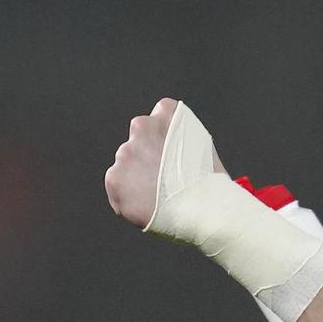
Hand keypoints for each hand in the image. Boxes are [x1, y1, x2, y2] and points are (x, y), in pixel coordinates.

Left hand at [105, 97, 226, 227]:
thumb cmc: (208, 180)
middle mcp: (142, 127)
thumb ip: (181, 134)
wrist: (200, 208)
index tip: (172, 149)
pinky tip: (147, 203)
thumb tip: (169, 139)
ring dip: (136, 174)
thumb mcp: (202, 144)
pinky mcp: (114, 177)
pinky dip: (127, 195)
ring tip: (158, 193)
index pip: (160, 113)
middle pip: (139, 139)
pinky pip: (117, 186)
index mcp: (167, 114)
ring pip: (127, 163)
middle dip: (147, 153)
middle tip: (164, 175)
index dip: (166, 133)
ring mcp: (126, 152)